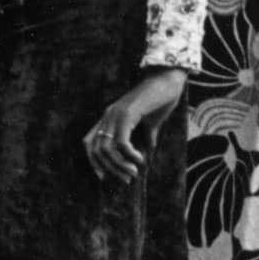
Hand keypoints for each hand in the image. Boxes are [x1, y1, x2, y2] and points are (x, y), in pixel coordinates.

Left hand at [86, 66, 186, 184]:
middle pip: (96, 150)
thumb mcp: (151, 122)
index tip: (105, 179)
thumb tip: (147, 151)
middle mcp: (108, 116)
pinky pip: (122, 142)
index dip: (94, 162)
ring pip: (107, 148)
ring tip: (134, 173)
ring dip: (119, 166)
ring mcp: (116, 114)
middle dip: (110, 169)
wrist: (169, 80)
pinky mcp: (127, 114)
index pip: (90, 143)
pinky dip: (130, 155)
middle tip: (127, 180)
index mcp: (110, 117)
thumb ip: (146, 135)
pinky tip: (140, 159)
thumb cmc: (161, 99)